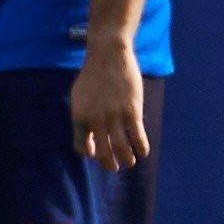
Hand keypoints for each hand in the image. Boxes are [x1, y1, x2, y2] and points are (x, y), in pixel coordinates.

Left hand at [71, 42, 149, 172]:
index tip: (98, 154)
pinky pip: (138, 136)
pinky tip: (144, 152)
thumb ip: (82, 118)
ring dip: (127, 159)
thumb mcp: (79, 98)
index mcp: (80, 118)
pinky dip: (141, 147)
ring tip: (130, 162)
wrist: (108, 56)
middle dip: (109, 164)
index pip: (82, 147)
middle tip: (115, 167)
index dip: (91, 154)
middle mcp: (96, 121)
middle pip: (103, 152)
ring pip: (121, 148)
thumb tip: (90, 139)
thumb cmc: (93, 76)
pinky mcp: (132, 111)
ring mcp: (115, 116)